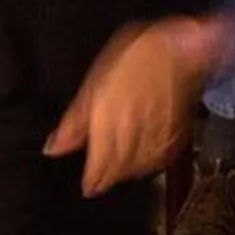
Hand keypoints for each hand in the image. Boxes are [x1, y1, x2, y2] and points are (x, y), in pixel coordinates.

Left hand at [44, 15, 226, 196]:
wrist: (181, 48)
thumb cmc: (135, 56)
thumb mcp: (94, 81)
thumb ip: (74, 121)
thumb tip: (53, 148)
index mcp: (106, 124)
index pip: (98, 168)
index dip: (91, 180)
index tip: (87, 186)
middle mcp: (131, 136)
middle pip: (117, 172)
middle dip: (108, 177)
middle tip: (100, 181)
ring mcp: (155, 138)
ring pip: (138, 169)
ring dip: (126, 173)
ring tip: (119, 170)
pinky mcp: (175, 136)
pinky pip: (159, 160)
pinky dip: (149, 164)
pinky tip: (144, 159)